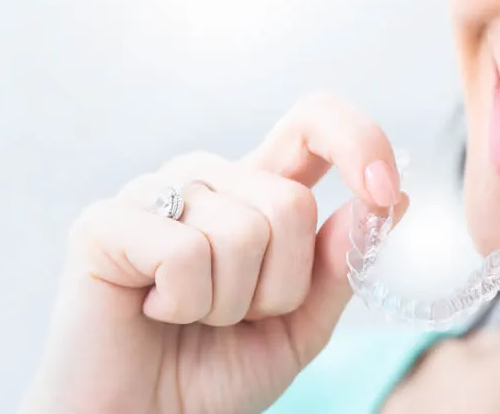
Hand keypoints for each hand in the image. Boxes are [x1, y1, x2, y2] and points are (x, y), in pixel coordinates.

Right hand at [22, 93, 409, 413]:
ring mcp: (151, 194)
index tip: (384, 192)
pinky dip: (180, 303)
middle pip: (289, 204)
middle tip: (231, 318)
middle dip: (278, 288)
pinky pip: (184, 253)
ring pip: (241, 231)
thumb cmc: (208, 375)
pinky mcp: (105, 222)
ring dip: (227, 305)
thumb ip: (339, 266)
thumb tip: (394, 199)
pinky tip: (152, 310)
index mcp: (252, 192)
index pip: (312, 123)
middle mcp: (204, 179)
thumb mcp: (298, 327)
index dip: (358, 140)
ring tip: (189, 318)